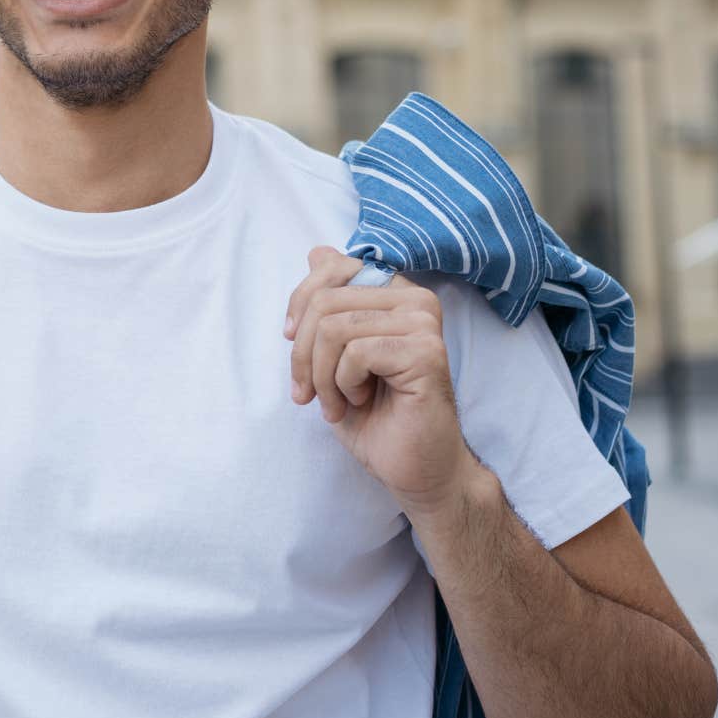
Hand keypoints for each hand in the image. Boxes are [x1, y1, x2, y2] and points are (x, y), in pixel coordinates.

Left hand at [284, 247, 480, 514]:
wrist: (411, 467)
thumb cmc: (373, 414)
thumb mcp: (334, 353)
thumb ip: (329, 304)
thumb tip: (318, 251)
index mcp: (394, 292)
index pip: (331, 266)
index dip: (299, 305)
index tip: (291, 342)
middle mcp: (415, 299)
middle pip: (324, 301)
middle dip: (302, 354)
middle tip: (310, 392)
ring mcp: (424, 323)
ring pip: (333, 328)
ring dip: (321, 377)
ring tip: (336, 402)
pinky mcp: (427, 351)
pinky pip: (355, 352)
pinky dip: (342, 385)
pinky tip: (359, 402)